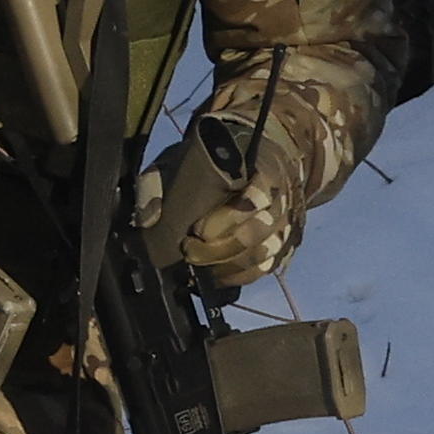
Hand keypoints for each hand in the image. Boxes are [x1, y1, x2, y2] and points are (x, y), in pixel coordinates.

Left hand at [143, 119, 270, 279]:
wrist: (260, 157)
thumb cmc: (215, 160)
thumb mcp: (180, 157)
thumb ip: (159, 183)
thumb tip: (148, 219)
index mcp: (263, 170)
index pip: (259, 196)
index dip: (229, 217)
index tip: (198, 228)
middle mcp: (281, 200)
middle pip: (258, 232)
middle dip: (220, 247)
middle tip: (190, 249)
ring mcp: (285, 225)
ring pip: (263, 254)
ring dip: (228, 264)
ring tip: (199, 264)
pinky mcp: (283, 246)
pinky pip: (265, 268)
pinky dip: (239, 276)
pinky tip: (215, 275)